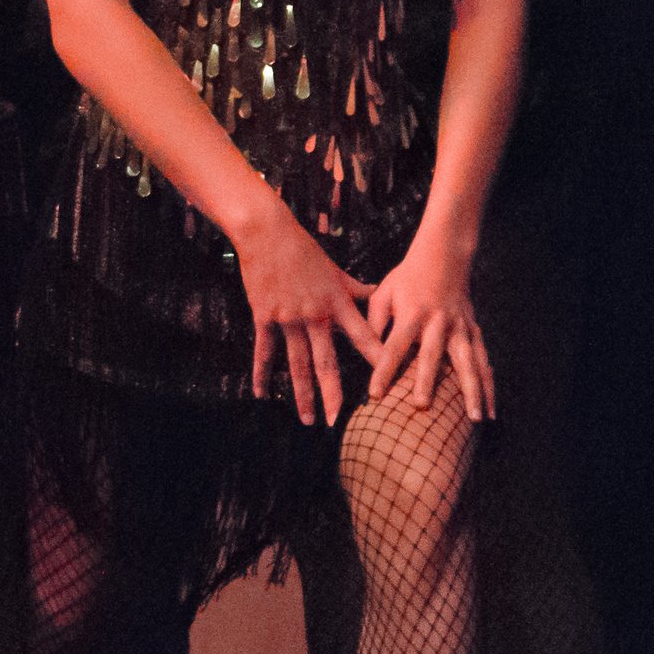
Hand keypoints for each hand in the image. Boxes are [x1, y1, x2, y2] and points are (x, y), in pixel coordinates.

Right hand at [236, 209, 375, 425]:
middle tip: (339, 420)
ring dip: (302, 394)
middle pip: (327, 362)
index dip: (378, 360)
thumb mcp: (335, 270)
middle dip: (334, 394)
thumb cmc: (304, 249)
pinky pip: (264, 351)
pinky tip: (262, 394)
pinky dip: (261, 374)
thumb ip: (356, 288)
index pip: (364, 337)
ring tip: (308, 419)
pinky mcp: (265, 316)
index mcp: (337, 303)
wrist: (267, 233)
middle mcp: (315, 315)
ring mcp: (289, 318)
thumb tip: (378, 293)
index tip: (391, 382)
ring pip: (297, 364)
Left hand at [361, 242, 496, 421]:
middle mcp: (438, 322)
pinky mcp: (474, 331)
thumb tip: (365, 353)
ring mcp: (460, 327)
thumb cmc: (407, 278)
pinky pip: (484, 362)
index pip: (393, 346)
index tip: (375, 394)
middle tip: (422, 406)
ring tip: (475, 419)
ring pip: (468, 362)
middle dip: (427, 381)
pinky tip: (491, 411)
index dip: (384, 370)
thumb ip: (375, 322)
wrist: (445, 255)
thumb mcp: (384, 293)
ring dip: (472, 391)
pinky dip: (489, 387)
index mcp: (411, 313)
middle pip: (432, 355)